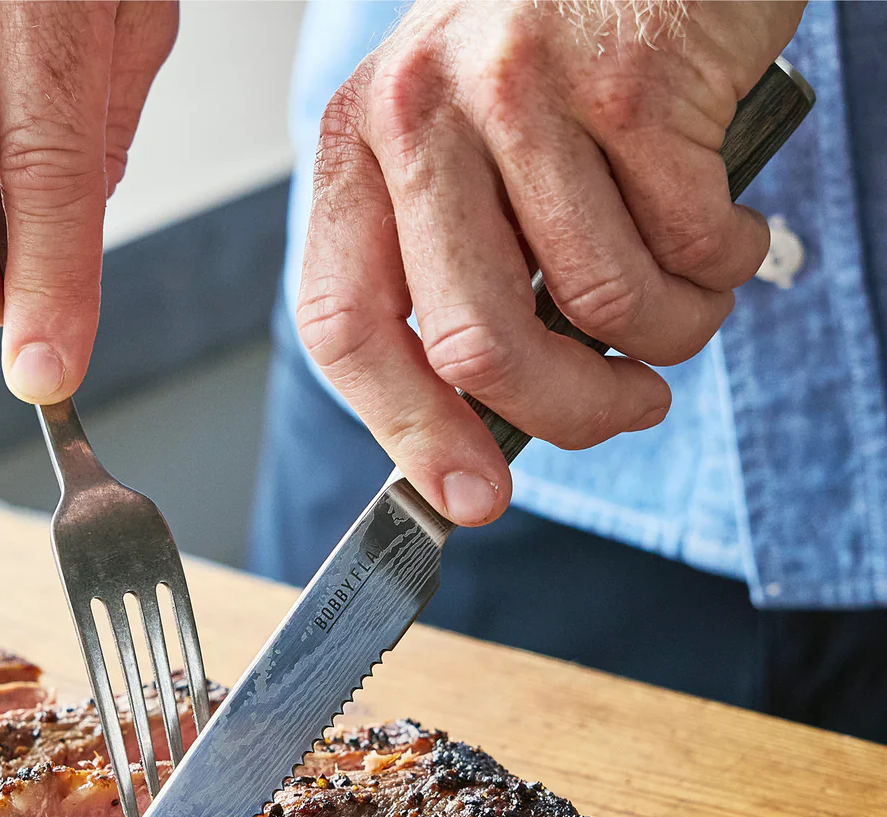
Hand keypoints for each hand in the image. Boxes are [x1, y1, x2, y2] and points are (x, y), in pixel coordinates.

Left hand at [296, 0, 803, 524]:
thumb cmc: (554, 69)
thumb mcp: (467, 163)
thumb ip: (460, 280)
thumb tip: (486, 430)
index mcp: (360, 154)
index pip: (344, 326)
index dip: (407, 430)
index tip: (468, 497)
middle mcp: (419, 118)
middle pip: (473, 344)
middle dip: (571, 412)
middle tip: (630, 408)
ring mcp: (518, 90)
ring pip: (597, 302)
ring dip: (669, 335)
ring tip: (688, 303)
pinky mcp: (629, 78)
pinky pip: (689, 242)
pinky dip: (723, 264)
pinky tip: (723, 230)